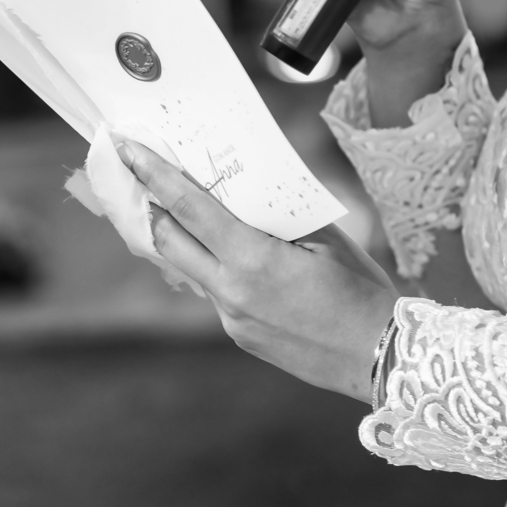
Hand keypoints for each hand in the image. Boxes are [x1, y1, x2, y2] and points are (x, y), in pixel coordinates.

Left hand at [116, 139, 398, 400]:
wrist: (380, 358)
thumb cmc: (361, 292)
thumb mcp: (326, 240)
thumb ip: (279, 217)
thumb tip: (248, 196)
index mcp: (251, 260)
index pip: (187, 208)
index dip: (153, 174)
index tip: (126, 148)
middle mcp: (230, 292)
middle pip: (168, 241)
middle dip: (151, 205)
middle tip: (142, 176)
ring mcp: (231, 319)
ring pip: (192, 269)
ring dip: (187, 240)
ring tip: (196, 216)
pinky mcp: (240, 336)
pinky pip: (216, 294)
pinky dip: (219, 269)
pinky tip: (242, 260)